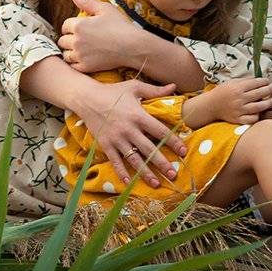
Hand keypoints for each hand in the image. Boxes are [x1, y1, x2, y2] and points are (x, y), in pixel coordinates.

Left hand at [59, 0, 145, 74]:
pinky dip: (76, 62)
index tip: (79, 29)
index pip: (65, 25)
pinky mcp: (85, 66)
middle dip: (69, 39)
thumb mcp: (105, 9)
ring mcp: (80, 55)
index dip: (71, 26)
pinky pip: (72, 65)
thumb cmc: (121, 26)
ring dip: (71, 51)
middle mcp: (76, 40)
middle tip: (80, 39)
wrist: (132, 47)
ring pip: (65, 54)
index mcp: (78, 25)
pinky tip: (84, 58)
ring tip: (81, 49)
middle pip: (62, 40)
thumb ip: (87, 2)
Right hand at [73, 78, 189, 186]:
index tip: (184, 152)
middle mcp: (129, 129)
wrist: (87, 98)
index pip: (160, 131)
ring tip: (156, 184)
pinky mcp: (106, 145)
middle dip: (162, 163)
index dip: (173, 142)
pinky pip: (115, 161)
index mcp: (138, 115)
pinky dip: (121, 172)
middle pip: (149, 149)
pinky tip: (129, 182)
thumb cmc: (113, 92)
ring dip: (146, 173)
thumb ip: (155, 90)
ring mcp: (117, 139)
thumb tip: (174, 86)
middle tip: (173, 175)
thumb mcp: (134, 87)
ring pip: (134, 159)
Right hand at [188, 78, 271, 127]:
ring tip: (271, 100)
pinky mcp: (238, 119)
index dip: (265, 81)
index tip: (268, 81)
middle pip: (260, 94)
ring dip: (267, 103)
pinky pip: (252, 118)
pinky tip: (259, 112)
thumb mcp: (232, 82)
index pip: (256, 83)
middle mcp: (239, 99)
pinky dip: (257, 115)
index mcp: (238, 88)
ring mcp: (239, 110)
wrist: (210, 106)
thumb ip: (246, 81)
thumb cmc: (223, 92)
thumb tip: (261, 80)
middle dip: (270, 89)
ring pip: (259, 107)